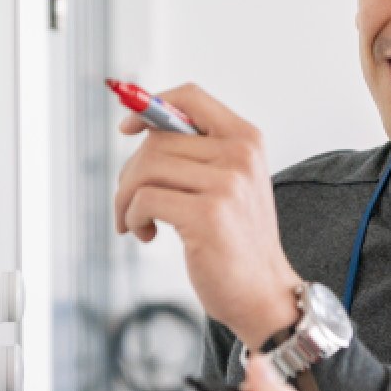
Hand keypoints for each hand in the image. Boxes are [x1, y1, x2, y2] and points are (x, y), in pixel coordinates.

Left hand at [113, 84, 302, 343]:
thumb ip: (196, 152)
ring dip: (126, 199)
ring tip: (136, 222)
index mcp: (247, 139)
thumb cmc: (236, 240)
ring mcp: (227, 185)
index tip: (128, 128)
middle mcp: (240, 156)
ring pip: (145, 168)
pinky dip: (132, 217)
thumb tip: (139, 124)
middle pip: (157, 140)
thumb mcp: (229, 183)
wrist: (263, 293)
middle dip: (130, 173)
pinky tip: (146, 234)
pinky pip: (145, 200)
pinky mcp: (208, 216)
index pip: (191, 97)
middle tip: (130, 204)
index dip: (150, 105)